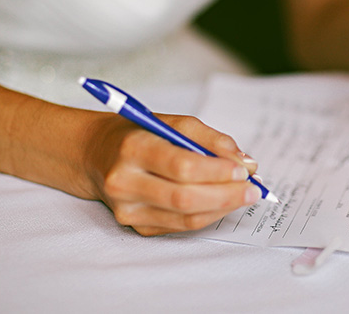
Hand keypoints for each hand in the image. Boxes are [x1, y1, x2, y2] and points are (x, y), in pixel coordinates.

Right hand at [84, 114, 260, 235]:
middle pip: (184, 198)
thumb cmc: (139, 134)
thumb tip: (246, 162)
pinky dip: (208, 215)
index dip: (216, 171)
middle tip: (253, 188)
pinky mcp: (135, 225)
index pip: (181, 166)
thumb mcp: (172, 122)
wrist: (95, 155)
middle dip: (226, 195)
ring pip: (185, 217)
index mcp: (134, 148)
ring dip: (222, 208)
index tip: (243, 169)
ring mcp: (128, 209)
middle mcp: (125, 182)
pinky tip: (223, 203)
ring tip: (244, 195)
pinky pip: (180, 226)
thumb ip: (210, 140)